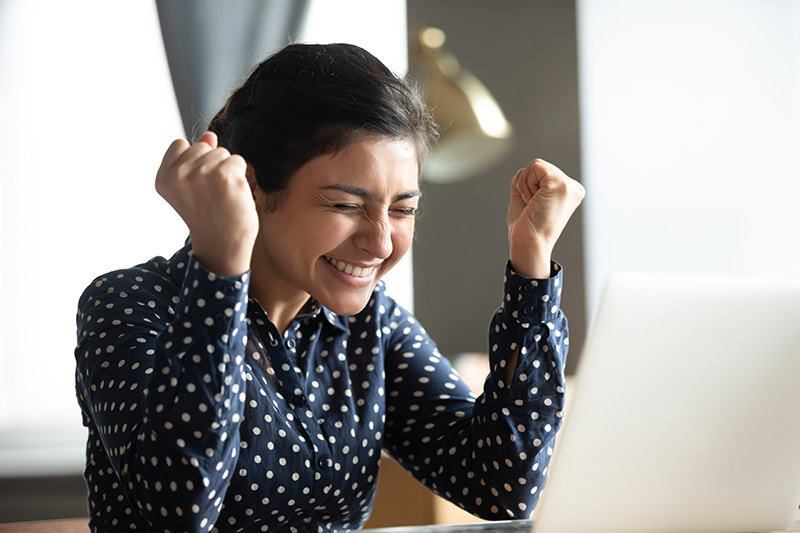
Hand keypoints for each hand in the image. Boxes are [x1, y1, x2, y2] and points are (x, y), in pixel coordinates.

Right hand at [155, 132, 258, 276]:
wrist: (223, 246)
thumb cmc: (210, 217)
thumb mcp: (194, 187)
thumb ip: (197, 158)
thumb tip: (210, 135)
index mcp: (163, 176)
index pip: (181, 145)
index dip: (195, 163)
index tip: (197, 189)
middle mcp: (178, 174)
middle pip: (204, 146)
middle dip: (213, 166)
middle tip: (212, 197)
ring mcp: (200, 173)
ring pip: (223, 153)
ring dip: (228, 173)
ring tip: (222, 198)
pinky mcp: (224, 175)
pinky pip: (238, 161)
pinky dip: (241, 177)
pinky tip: (233, 197)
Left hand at [506, 159, 584, 277]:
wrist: (529, 244)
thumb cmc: (526, 229)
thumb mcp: (524, 200)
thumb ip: (525, 183)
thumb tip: (521, 171)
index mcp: (568, 192)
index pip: (542, 173)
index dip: (529, 188)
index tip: (533, 207)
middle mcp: (573, 188)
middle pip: (539, 167)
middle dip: (527, 185)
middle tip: (533, 206)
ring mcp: (569, 186)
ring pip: (536, 166)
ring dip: (526, 185)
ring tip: (534, 204)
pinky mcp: (562, 185)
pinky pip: (535, 166)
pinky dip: (526, 184)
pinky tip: (534, 201)